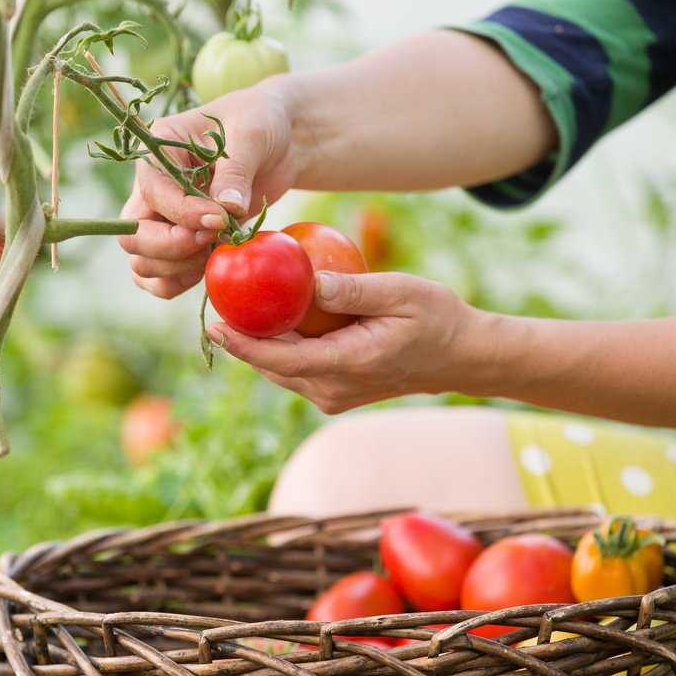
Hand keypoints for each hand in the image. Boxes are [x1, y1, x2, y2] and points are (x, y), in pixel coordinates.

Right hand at [119, 78, 306, 298]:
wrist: (279, 141)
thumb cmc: (261, 123)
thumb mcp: (252, 134)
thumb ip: (235, 171)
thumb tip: (226, 208)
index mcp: (158, 149)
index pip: (152, 193)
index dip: (183, 214)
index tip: (221, 220)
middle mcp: (151, 186)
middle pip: (133, 234)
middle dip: (171, 248)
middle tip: (212, 240)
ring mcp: (161, 217)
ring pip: (141, 262)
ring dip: (176, 269)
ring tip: (215, 252)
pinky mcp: (179, 241)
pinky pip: (158, 278)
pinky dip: (178, 283)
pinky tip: (210, 268)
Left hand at [207, 271, 487, 412]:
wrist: (461, 357)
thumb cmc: (437, 318)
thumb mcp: (401, 293)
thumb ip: (353, 289)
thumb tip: (309, 280)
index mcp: (347, 365)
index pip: (281, 358)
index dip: (243, 343)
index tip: (214, 324)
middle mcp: (333, 389)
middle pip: (272, 366)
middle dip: (240, 340)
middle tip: (214, 306)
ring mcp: (334, 396)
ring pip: (280, 371)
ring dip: (256, 344)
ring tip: (231, 311)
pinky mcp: (336, 392)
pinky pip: (296, 370)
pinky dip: (278, 347)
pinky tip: (265, 319)